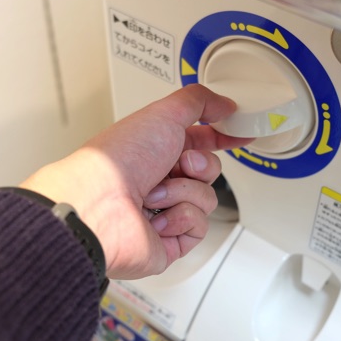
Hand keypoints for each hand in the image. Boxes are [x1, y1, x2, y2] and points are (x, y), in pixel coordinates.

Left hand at [20, 84, 251, 278]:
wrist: (99, 207)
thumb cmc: (118, 161)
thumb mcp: (163, 114)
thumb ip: (198, 101)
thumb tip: (224, 103)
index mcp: (154, 148)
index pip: (198, 140)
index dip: (221, 136)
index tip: (240, 132)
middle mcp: (158, 179)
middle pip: (208, 171)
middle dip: (199, 166)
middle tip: (179, 165)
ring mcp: (164, 210)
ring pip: (206, 198)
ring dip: (184, 192)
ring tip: (154, 195)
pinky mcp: (170, 239)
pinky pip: (200, 226)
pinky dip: (180, 217)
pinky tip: (157, 218)